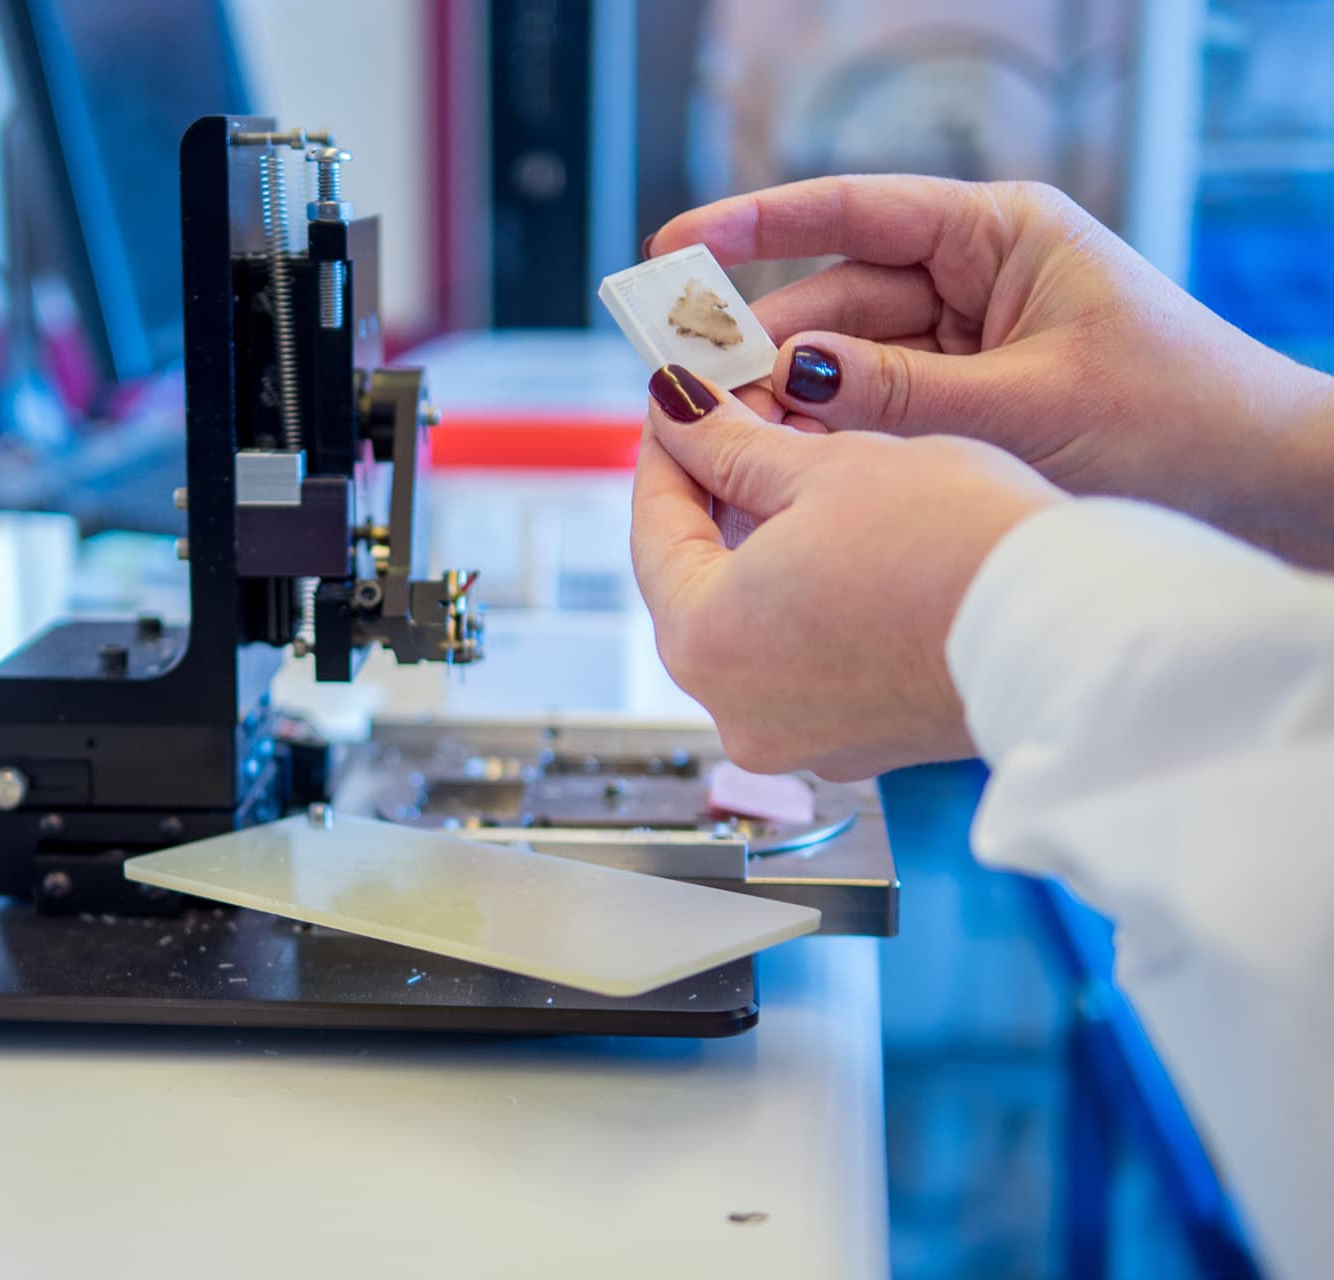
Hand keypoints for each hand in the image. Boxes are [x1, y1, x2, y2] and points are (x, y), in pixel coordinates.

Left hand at [633, 364, 1061, 779]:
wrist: (1074, 634)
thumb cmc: (959, 550)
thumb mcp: (830, 470)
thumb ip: (733, 445)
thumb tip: (679, 413)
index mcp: (704, 642)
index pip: (653, 530)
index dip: (666, 451)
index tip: (678, 402)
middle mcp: (734, 708)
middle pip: (696, 580)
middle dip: (715, 495)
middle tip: (738, 420)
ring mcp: (796, 735)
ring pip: (751, 620)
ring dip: (762, 544)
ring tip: (797, 466)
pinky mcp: (855, 740)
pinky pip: (804, 656)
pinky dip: (807, 597)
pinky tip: (842, 539)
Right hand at [648, 177, 1333, 567]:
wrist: (1261, 491)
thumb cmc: (1178, 422)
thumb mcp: (1025, 404)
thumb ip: (898, 391)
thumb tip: (790, 372)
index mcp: (1001, 234)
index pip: (853, 213)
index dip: (753, 226)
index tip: (673, 250)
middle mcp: (976, 278)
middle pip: (835, 299)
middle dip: (765, 349)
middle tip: (692, 396)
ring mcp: (968, 341)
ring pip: (848, 363)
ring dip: (796, 406)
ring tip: (734, 449)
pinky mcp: (966, 400)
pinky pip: (876, 410)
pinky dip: (835, 441)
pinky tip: (788, 471)